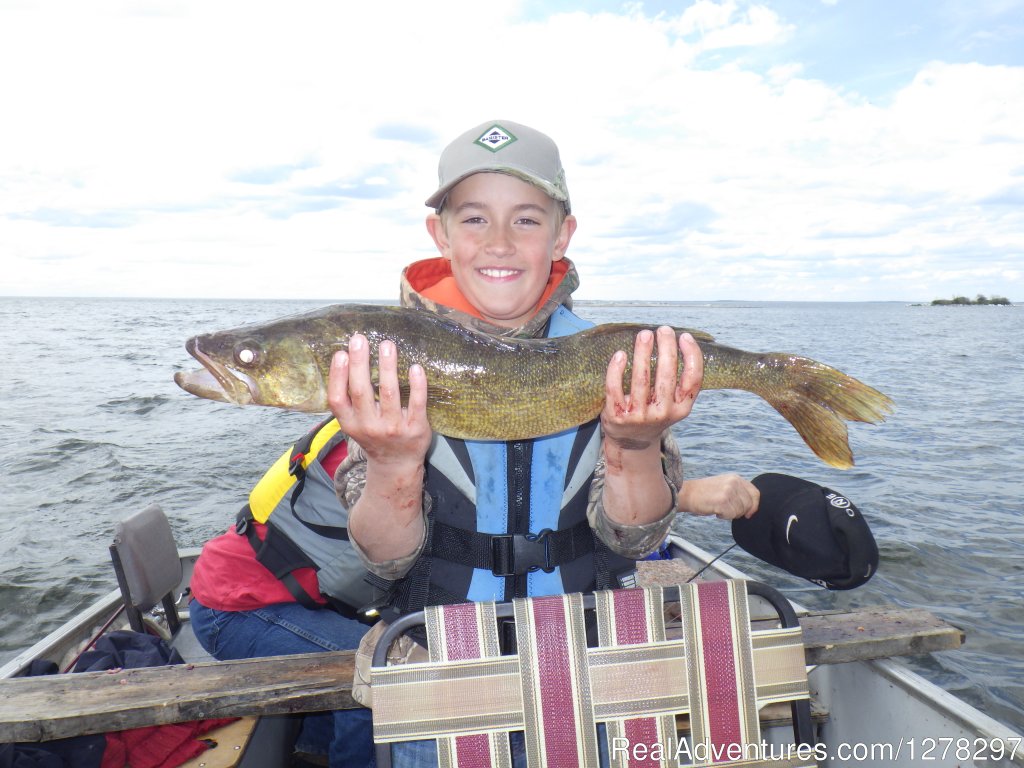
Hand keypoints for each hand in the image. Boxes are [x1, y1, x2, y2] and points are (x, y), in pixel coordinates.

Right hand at [326, 334, 431, 468]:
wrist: (397, 464)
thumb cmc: (374, 436)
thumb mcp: (355, 423)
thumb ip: (351, 400)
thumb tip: (349, 358)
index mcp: (350, 424)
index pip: (338, 400)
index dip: (337, 376)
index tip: (340, 354)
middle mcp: (369, 427)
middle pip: (361, 391)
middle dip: (360, 363)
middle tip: (360, 339)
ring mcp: (393, 428)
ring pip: (389, 393)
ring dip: (387, 367)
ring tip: (387, 345)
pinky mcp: (415, 428)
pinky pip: (417, 403)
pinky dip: (417, 385)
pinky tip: (415, 367)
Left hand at [600, 327, 703, 449]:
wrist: (631, 441)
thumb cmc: (654, 412)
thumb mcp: (673, 404)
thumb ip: (678, 382)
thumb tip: (677, 342)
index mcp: (681, 408)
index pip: (693, 380)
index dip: (692, 356)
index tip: (685, 337)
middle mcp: (663, 414)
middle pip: (667, 376)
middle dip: (666, 348)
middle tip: (663, 330)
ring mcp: (639, 416)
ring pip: (641, 379)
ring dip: (643, 353)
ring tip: (644, 334)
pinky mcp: (618, 415)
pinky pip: (615, 388)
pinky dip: (616, 369)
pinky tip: (620, 354)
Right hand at [678, 474, 759, 519]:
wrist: (687, 493)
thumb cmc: (704, 493)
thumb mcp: (725, 485)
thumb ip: (738, 491)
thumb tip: (752, 507)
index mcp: (736, 478)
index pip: (755, 493)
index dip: (754, 505)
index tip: (748, 513)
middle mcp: (734, 482)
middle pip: (749, 504)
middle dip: (740, 512)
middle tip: (727, 510)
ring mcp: (728, 491)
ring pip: (740, 511)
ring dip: (730, 514)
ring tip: (719, 508)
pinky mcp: (723, 501)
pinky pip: (731, 515)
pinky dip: (723, 516)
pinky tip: (715, 511)